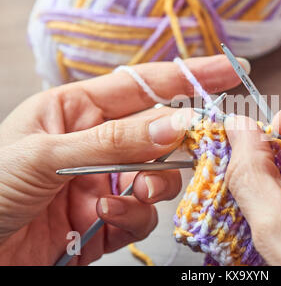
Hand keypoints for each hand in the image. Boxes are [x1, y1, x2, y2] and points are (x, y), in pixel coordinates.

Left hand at [0, 55, 243, 264]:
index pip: (143, 86)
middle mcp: (98, 143)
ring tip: (132, 192)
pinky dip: (133, 216)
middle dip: (180, 141)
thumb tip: (174, 123)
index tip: (229, 70)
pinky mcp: (109, 217)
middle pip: (160, 133)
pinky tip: (105, 216)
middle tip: (201, 144)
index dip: (188, 75)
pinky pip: (142, 213)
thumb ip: (114, 140)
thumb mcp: (45, 154)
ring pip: (159, 176)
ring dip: (154, 184)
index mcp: (78, 111)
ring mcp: (106, 180)